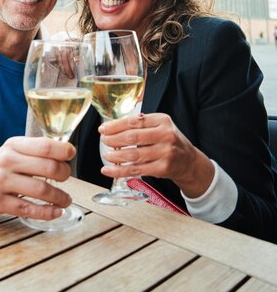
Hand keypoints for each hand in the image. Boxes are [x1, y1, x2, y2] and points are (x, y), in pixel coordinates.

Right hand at [0, 136, 75, 217]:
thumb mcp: (12, 150)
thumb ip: (35, 151)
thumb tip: (66, 154)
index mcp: (13, 145)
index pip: (45, 145)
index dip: (64, 151)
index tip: (72, 155)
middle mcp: (6, 161)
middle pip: (48, 167)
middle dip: (65, 174)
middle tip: (67, 179)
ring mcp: (0, 182)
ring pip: (41, 189)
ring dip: (60, 197)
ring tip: (65, 199)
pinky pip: (29, 209)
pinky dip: (47, 212)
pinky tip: (55, 211)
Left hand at [98, 112, 214, 197]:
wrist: (188, 161)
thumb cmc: (169, 141)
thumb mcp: (160, 126)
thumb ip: (141, 124)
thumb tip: (113, 127)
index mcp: (162, 120)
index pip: (134, 121)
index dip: (115, 125)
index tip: (103, 129)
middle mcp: (165, 135)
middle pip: (132, 137)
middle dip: (113, 139)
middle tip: (104, 140)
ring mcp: (165, 153)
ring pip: (133, 155)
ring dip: (115, 156)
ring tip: (106, 155)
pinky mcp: (162, 168)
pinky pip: (136, 170)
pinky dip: (119, 171)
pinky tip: (108, 170)